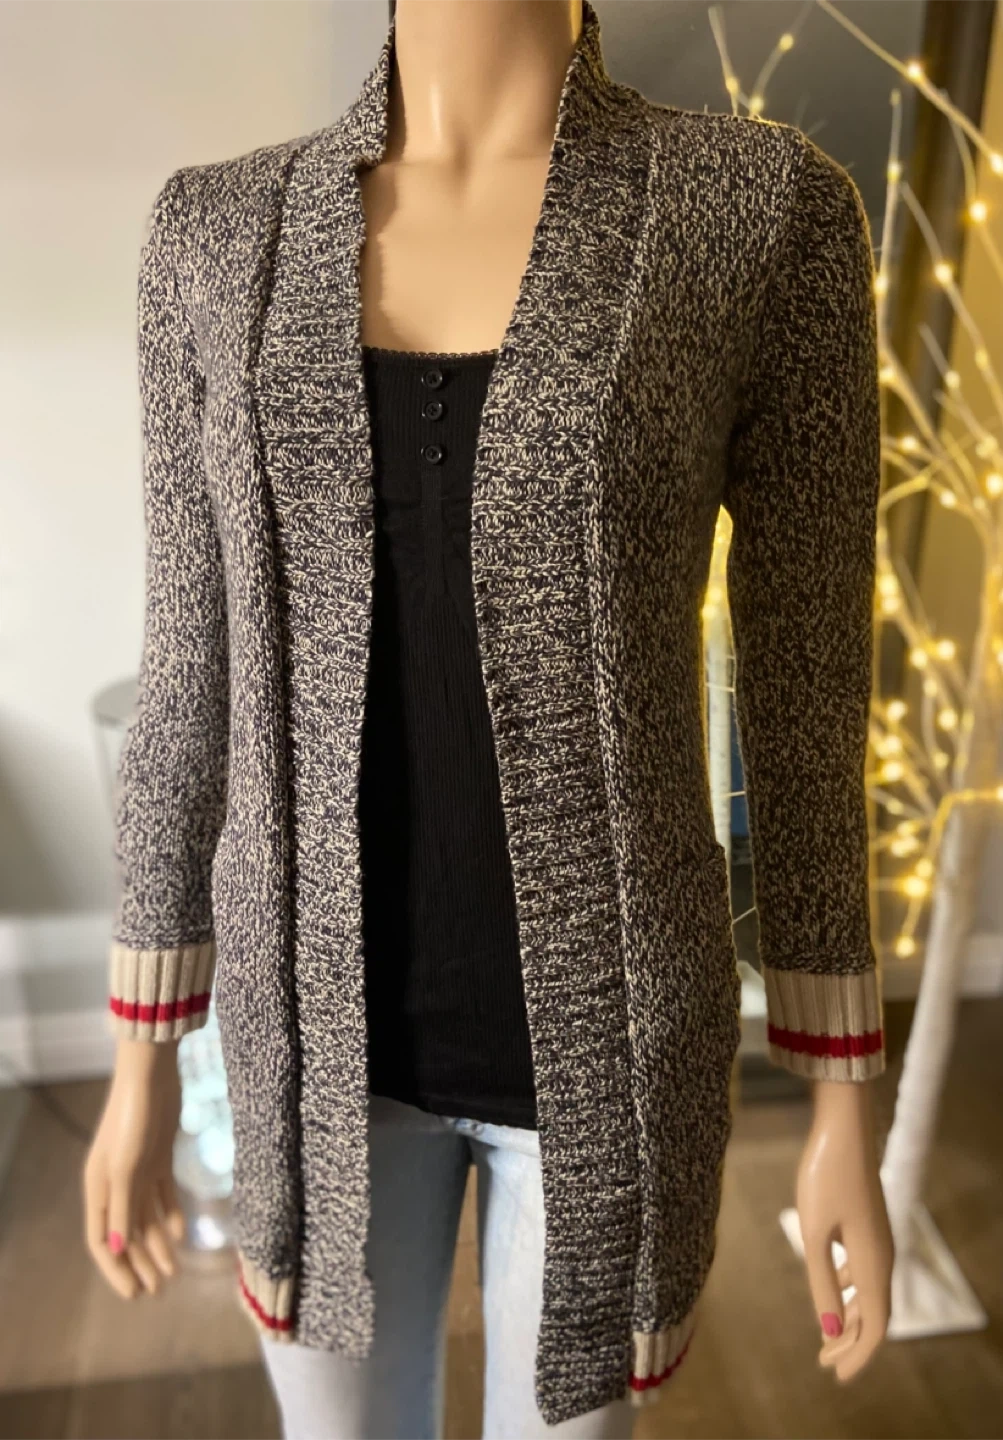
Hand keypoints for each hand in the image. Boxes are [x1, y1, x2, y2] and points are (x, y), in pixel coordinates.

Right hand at [82, 1038, 186, 1299]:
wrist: (153, 1075)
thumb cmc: (135, 1117)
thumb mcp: (127, 1165)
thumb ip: (123, 1206)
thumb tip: (117, 1247)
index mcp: (99, 1188)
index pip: (102, 1240)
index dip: (117, 1269)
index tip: (135, 1295)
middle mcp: (116, 1184)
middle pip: (127, 1234)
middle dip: (140, 1264)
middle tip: (159, 1292)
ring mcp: (138, 1170)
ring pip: (146, 1219)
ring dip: (157, 1247)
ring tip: (174, 1273)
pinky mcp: (158, 1157)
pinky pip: (162, 1196)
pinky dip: (170, 1216)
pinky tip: (180, 1235)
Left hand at [796, 1078, 893, 1381]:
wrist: (843, 1127)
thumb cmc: (824, 1176)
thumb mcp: (814, 1232)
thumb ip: (821, 1282)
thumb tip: (831, 1332)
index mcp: (875, 1262)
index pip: (875, 1326)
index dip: (858, 1355)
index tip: (837, 1377)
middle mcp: (884, 1254)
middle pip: (875, 1313)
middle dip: (852, 1342)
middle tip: (825, 1365)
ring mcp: (878, 1237)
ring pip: (870, 1291)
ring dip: (851, 1317)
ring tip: (827, 1337)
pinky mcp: (868, 1222)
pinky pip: (864, 1269)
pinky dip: (849, 1289)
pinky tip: (831, 1286)